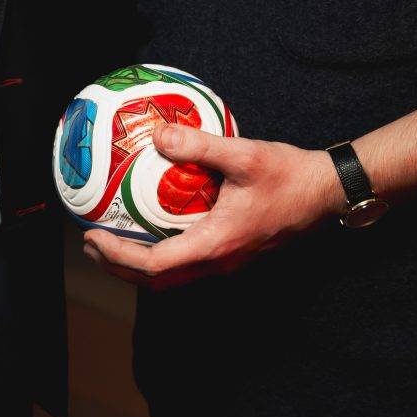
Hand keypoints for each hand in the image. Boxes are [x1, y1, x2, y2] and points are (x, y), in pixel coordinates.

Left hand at [83, 124, 344, 287]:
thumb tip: (158, 135)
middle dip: (118, 266)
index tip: (91, 236)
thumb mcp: (243, 154)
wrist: (327, 193)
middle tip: (90, 243)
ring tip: (112, 241)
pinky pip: (187, 263)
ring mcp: (227, 262)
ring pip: (171, 278)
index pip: (153, 265)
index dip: (117, 255)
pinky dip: (160, 255)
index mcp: (215, 244)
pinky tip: (152, 227)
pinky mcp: (233, 253)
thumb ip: (199, 146)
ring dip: (137, 266)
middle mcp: (218, 262)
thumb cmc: (289, 175)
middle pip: (155, 281)